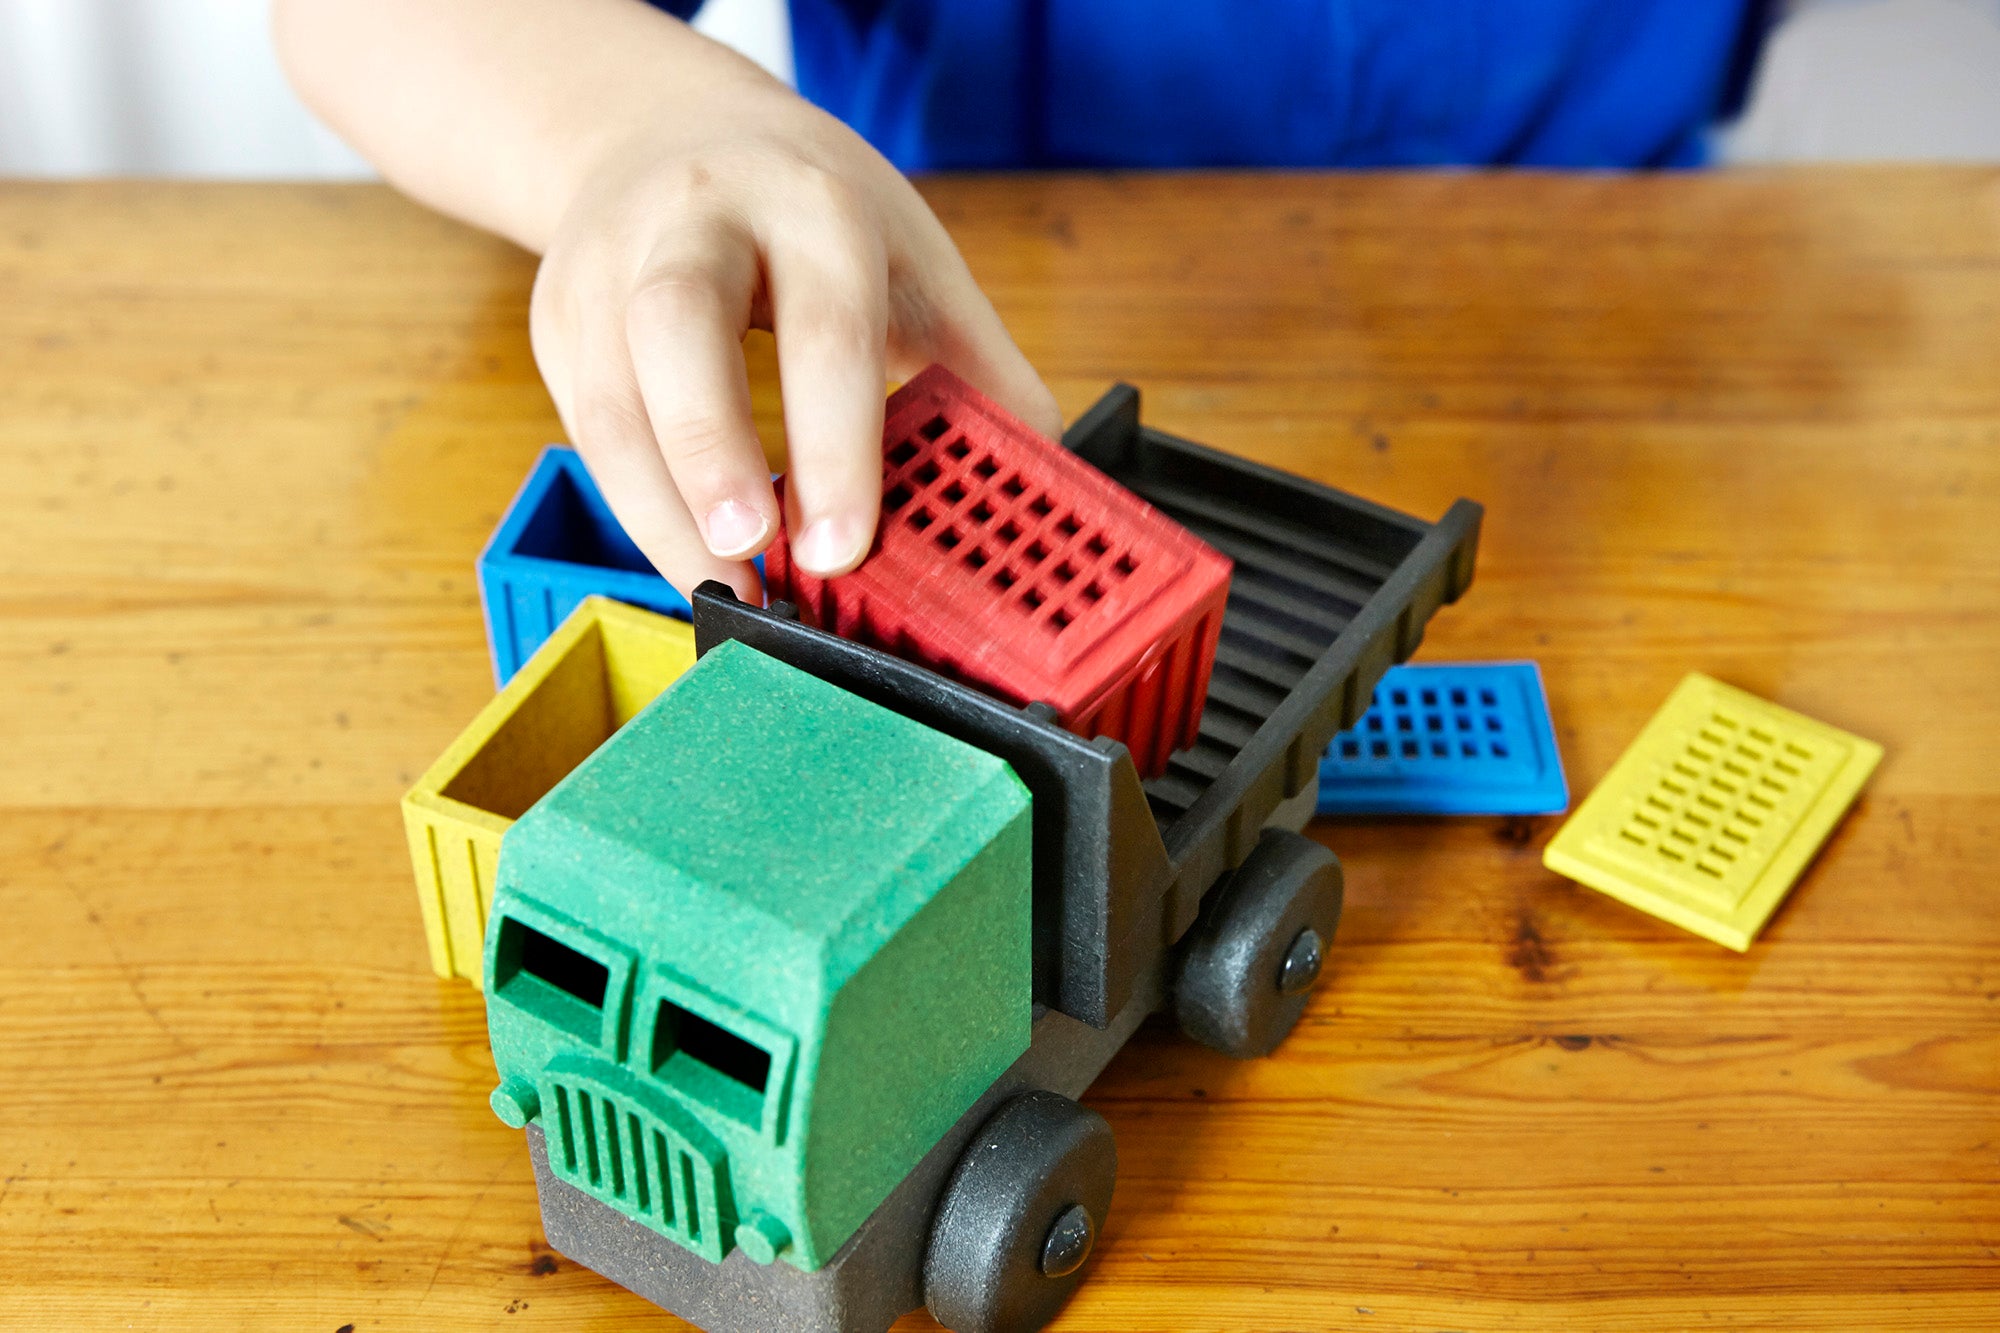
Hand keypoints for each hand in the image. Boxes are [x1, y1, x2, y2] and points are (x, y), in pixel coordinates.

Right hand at [527, 69, 1059, 601]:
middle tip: (751, 557)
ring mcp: (608, 268)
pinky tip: (691, 560)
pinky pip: (588, 432)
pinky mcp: (558, 323)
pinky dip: (637, 509)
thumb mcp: (911, 261)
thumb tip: (1047, 482)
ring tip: (724, 591)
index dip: (835, 446)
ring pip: (610, 398)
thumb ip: (976, 370)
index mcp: (808, 204)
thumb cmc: (808, 213)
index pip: (822, 327)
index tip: (846, 547)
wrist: (668, 134)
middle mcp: (694, 221)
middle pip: (677, 328)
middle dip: (711, 452)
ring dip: (660, 511)